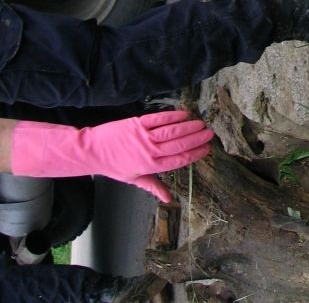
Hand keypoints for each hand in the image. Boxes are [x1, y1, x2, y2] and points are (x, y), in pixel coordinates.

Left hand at [11, 110, 213, 202]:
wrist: (92, 151)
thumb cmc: (113, 166)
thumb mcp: (134, 179)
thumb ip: (153, 186)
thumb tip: (169, 200)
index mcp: (150, 166)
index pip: (178, 161)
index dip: (194, 154)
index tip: (206, 149)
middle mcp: (150, 152)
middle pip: (179, 145)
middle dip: (196, 139)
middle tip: (209, 134)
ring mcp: (144, 136)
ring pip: (172, 132)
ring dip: (188, 127)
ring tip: (201, 124)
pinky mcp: (138, 123)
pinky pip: (159, 118)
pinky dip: (173, 116)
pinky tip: (185, 114)